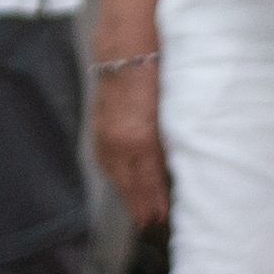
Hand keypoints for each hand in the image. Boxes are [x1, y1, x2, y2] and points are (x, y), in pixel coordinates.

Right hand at [91, 56, 170, 229]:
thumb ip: (170, 143)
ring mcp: (105, 135)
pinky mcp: (98, 126)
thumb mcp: (173, 113)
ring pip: (114, 173)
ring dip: (125, 193)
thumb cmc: (158, 75)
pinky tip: (119, 178)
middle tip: (149, 225)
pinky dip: (113, 173)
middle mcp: (119, 143)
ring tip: (135, 209)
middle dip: (139, 205)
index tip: (162, 218)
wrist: (127, 48)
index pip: (148, 182)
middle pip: (129, 183)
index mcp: (139, 141)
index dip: (155, 202)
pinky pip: (104, 159)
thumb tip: (175, 168)